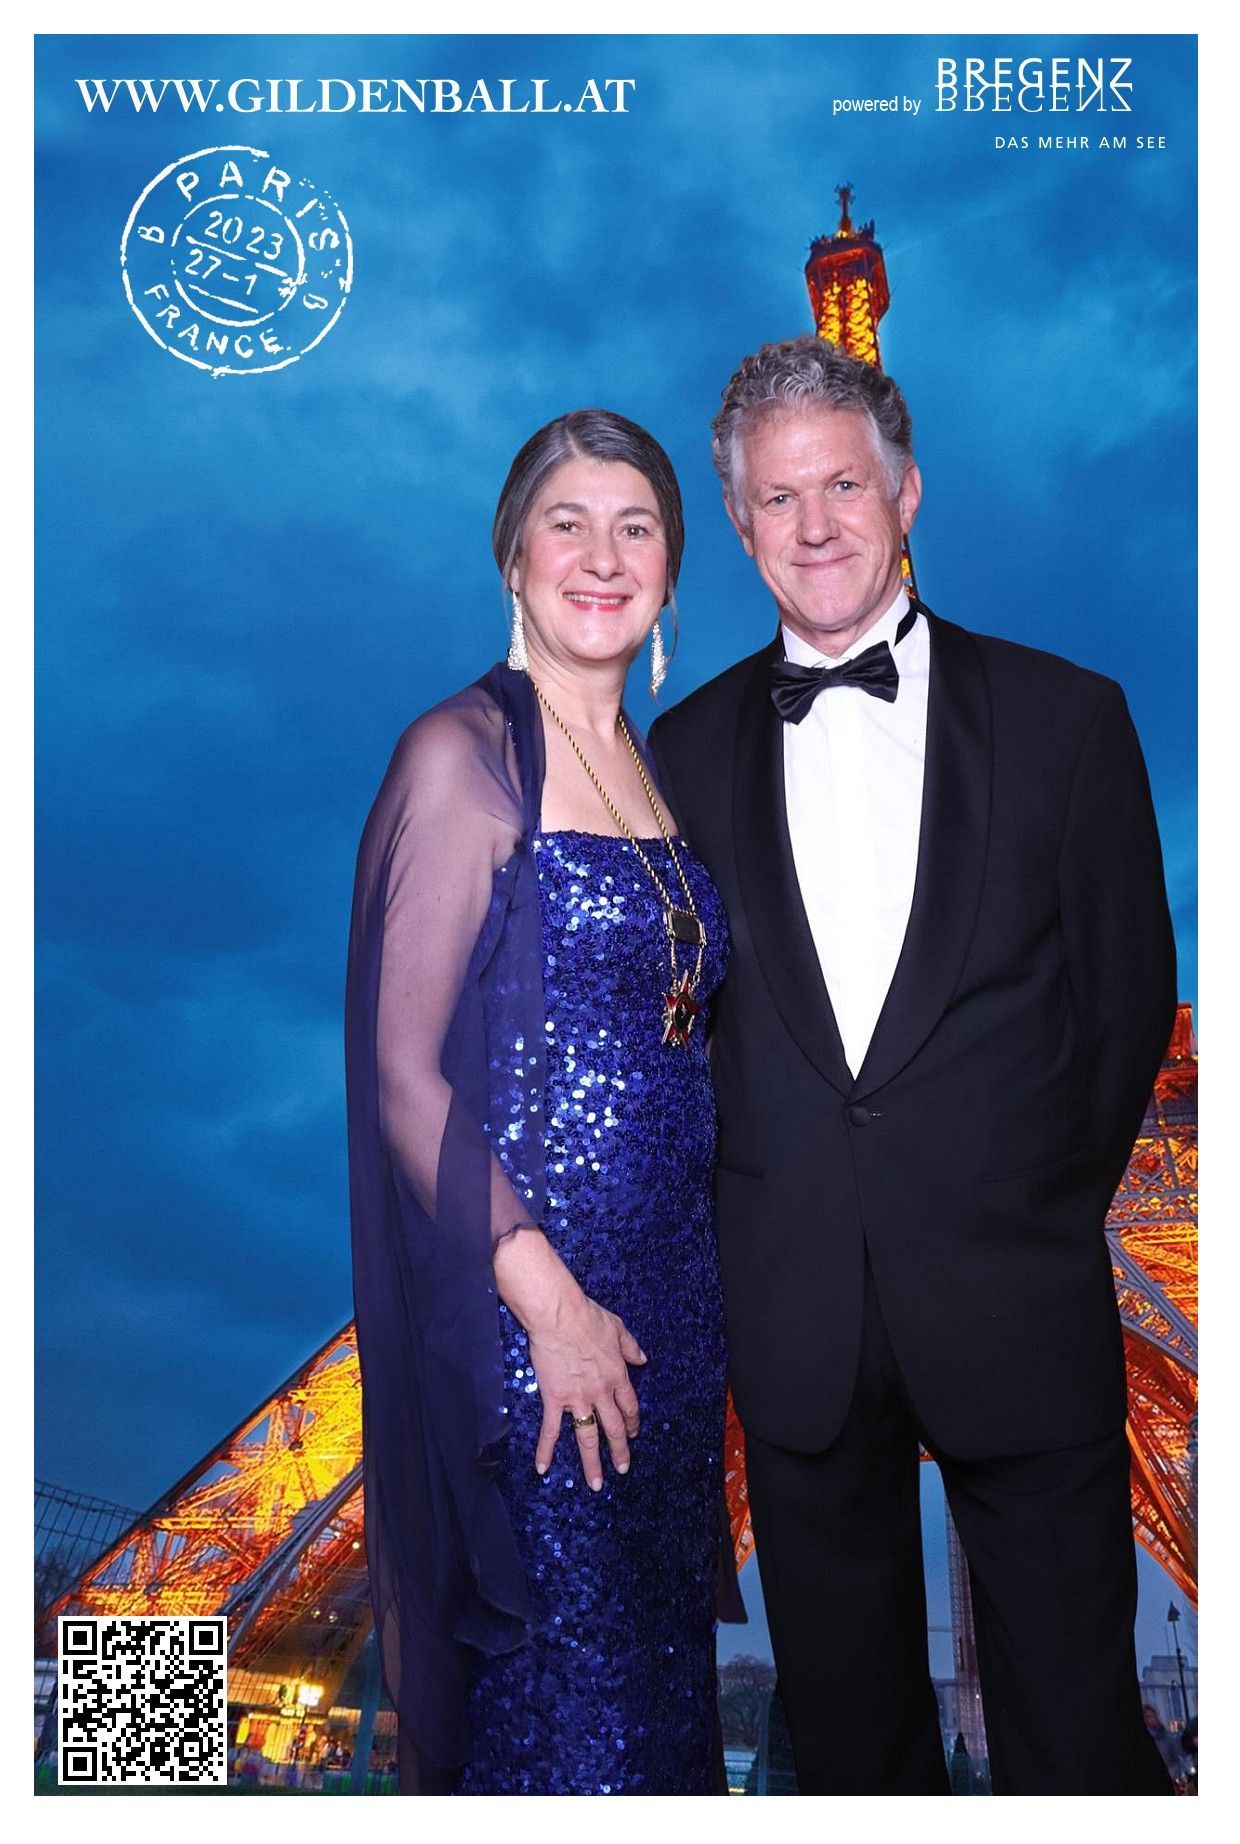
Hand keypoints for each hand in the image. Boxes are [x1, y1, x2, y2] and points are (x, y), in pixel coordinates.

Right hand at [493, 1225, 646, 1487]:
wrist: (559, 1316)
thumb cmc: (588, 1317)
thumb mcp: (618, 1328)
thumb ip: (631, 1347)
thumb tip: (642, 1360)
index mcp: (618, 1375)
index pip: (629, 1406)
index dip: (632, 1422)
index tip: (633, 1433)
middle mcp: (601, 1392)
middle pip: (613, 1427)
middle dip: (619, 1450)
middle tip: (623, 1469)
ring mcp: (578, 1398)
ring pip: (587, 1436)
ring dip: (592, 1462)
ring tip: (596, 1484)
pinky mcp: (555, 1398)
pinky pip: (551, 1429)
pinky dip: (546, 1450)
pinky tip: (543, 1469)